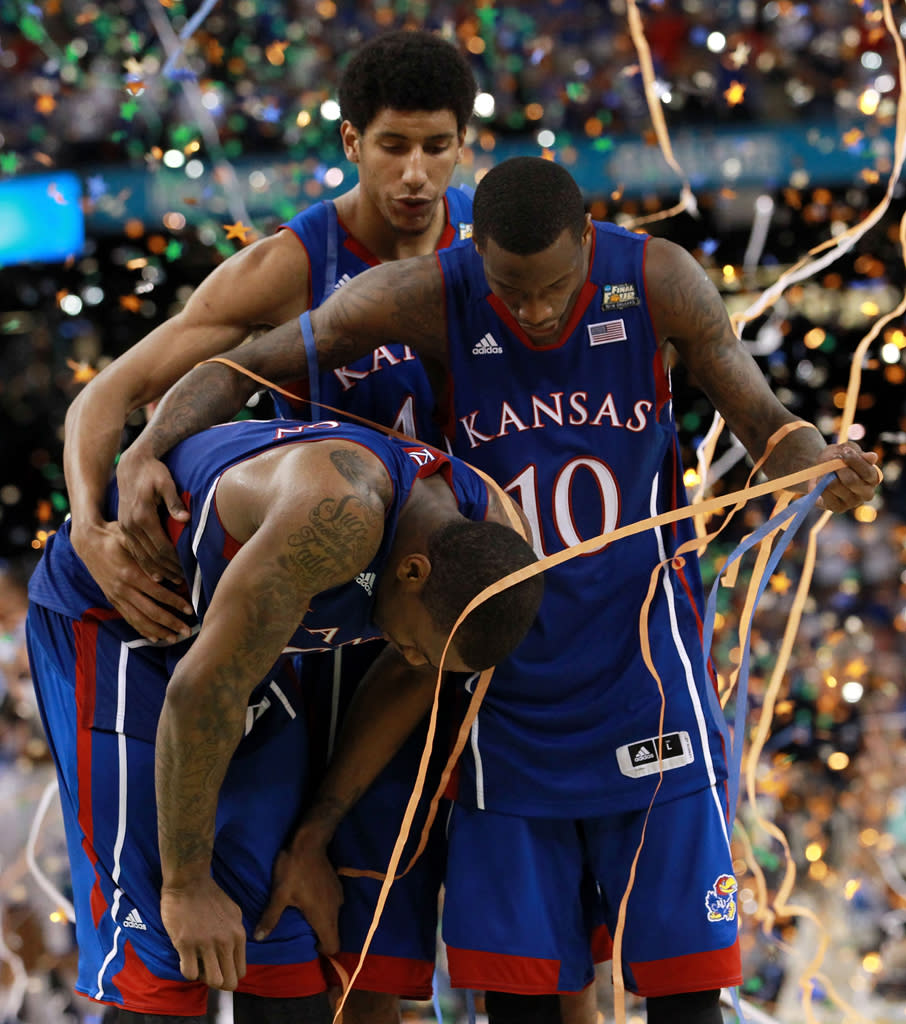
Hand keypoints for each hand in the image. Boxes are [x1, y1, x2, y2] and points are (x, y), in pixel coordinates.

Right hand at [71, 519, 193, 642]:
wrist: (88, 542)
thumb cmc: (114, 536)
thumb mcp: (131, 538)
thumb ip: (150, 552)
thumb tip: (175, 562)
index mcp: (130, 573)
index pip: (158, 593)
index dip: (175, 602)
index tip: (190, 610)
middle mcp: (122, 589)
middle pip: (150, 611)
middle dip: (170, 622)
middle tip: (187, 631)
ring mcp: (116, 596)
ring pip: (139, 620)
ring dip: (158, 631)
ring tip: (174, 638)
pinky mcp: (112, 600)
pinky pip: (129, 619)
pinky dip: (142, 630)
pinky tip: (154, 638)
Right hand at [116, 441, 189, 583]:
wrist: (131, 465)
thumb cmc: (153, 472)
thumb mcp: (166, 483)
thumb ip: (174, 502)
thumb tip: (185, 519)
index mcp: (143, 516)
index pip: (161, 547)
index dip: (175, 561)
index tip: (188, 571)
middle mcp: (132, 526)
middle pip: (152, 556)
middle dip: (168, 570)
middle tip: (184, 582)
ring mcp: (126, 528)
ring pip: (142, 557)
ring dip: (158, 571)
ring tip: (174, 582)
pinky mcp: (124, 528)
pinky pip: (135, 552)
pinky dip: (146, 565)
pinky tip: (157, 574)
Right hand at [160, 877, 246, 990]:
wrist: (190, 881)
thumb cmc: (210, 896)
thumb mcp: (234, 913)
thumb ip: (235, 934)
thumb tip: (233, 955)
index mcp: (238, 934)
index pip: (240, 972)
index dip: (228, 975)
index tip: (218, 967)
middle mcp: (226, 941)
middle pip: (228, 982)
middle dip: (218, 982)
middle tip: (207, 970)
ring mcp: (206, 944)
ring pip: (213, 981)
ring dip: (203, 978)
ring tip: (197, 964)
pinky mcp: (186, 944)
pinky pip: (189, 974)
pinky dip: (187, 971)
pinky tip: (185, 958)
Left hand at [254, 838, 343, 954]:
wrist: (309, 842)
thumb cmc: (293, 869)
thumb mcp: (279, 894)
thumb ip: (271, 918)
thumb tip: (258, 939)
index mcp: (323, 915)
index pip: (333, 946)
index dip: (322, 951)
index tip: (309, 944)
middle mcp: (335, 909)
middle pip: (334, 934)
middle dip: (321, 937)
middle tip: (302, 932)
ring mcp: (338, 896)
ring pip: (334, 919)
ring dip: (322, 922)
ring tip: (304, 915)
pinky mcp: (336, 886)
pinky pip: (333, 906)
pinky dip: (324, 909)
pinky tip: (310, 899)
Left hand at [814, 442, 881, 512]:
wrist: (821, 469)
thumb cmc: (838, 458)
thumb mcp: (846, 449)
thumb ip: (858, 453)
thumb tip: (873, 457)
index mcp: (873, 478)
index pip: (868, 472)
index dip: (854, 460)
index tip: (844, 451)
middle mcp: (867, 493)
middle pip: (851, 481)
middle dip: (838, 468)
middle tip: (830, 460)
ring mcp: (853, 502)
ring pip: (835, 486)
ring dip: (826, 474)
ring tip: (824, 470)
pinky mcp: (838, 508)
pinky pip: (826, 495)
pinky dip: (820, 484)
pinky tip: (822, 481)